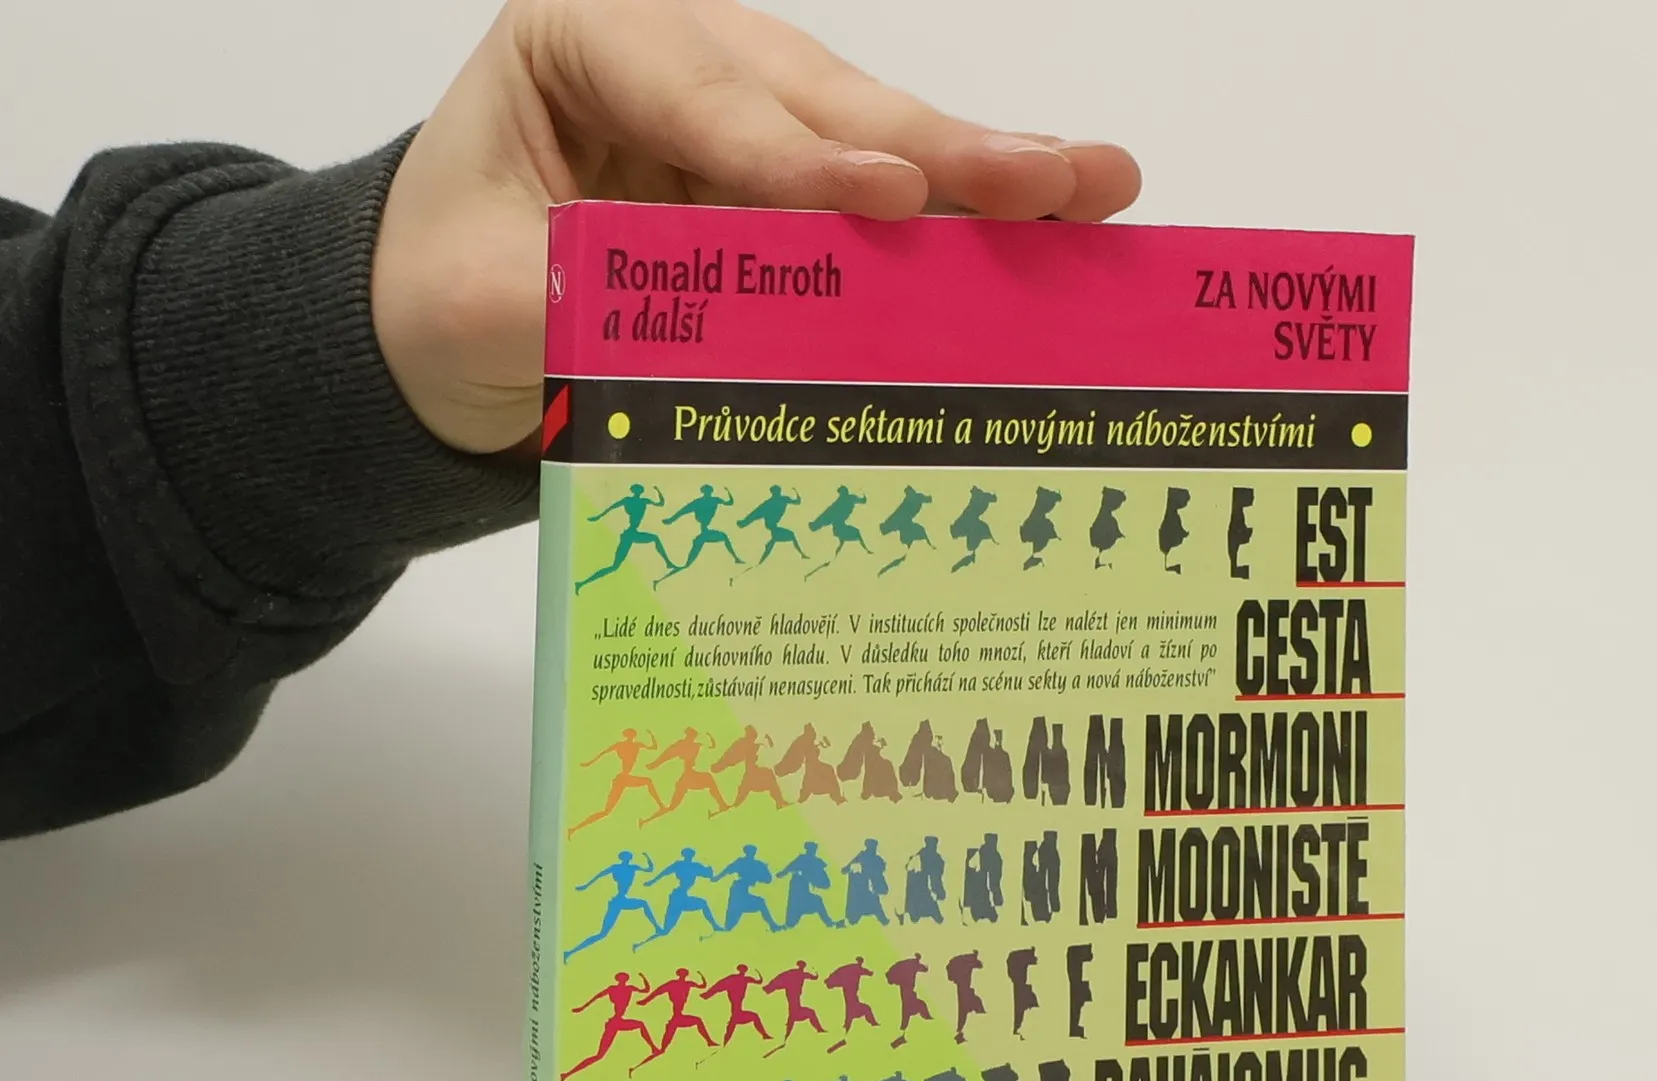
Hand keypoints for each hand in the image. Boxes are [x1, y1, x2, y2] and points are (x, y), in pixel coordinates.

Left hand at [372, 0, 1141, 453]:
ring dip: (985, 172)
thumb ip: (575, 309)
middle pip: (819, 100)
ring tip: (1094, 187)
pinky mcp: (789, 180)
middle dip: (939, 147)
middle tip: (1048, 179)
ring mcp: (749, 112)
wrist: (441, 317)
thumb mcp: (474, 305)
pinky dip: (965, 223)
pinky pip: (883, 200)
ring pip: (874, 135)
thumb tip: (700, 345)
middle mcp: (683, 52)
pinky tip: (1054, 219)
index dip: (798, 156)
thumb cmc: (442, 290)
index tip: (890, 196)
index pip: (700, 97)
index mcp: (585, 37)